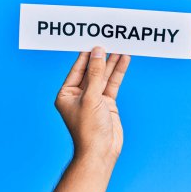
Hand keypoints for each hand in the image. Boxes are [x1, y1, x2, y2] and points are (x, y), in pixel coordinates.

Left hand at [55, 47, 130, 163]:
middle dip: (100, 57)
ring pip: (104, 76)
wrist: (101, 151)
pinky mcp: (107, 103)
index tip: (94, 40)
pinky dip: (118, 72)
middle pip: (91, 71)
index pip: (77, 69)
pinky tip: (123, 60)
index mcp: (66, 94)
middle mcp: (79, 94)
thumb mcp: (91, 97)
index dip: (86, 55)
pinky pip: (112, 84)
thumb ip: (96, 74)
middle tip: (109, 40)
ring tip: (120, 46)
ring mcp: (94, 98)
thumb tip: (97, 52)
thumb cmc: (89, 128)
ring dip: (111, 62)